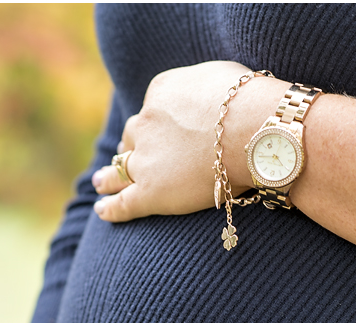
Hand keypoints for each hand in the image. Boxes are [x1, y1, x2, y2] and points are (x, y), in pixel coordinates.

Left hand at [91, 60, 261, 222]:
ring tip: (101, 182)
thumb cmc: (251, 102)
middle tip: (126, 155)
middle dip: (130, 145)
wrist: (254, 130)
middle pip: (133, 136)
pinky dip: (110, 208)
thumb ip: (207, 89)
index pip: (153, 109)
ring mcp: (146, 158)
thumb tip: (214, 97)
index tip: (163, 130)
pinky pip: (124, 202)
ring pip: (120, 168)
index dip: (157, 122)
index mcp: (161, 93)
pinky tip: (102, 210)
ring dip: (110, 175)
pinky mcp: (151, 191)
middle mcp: (146, 123)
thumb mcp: (223, 79)